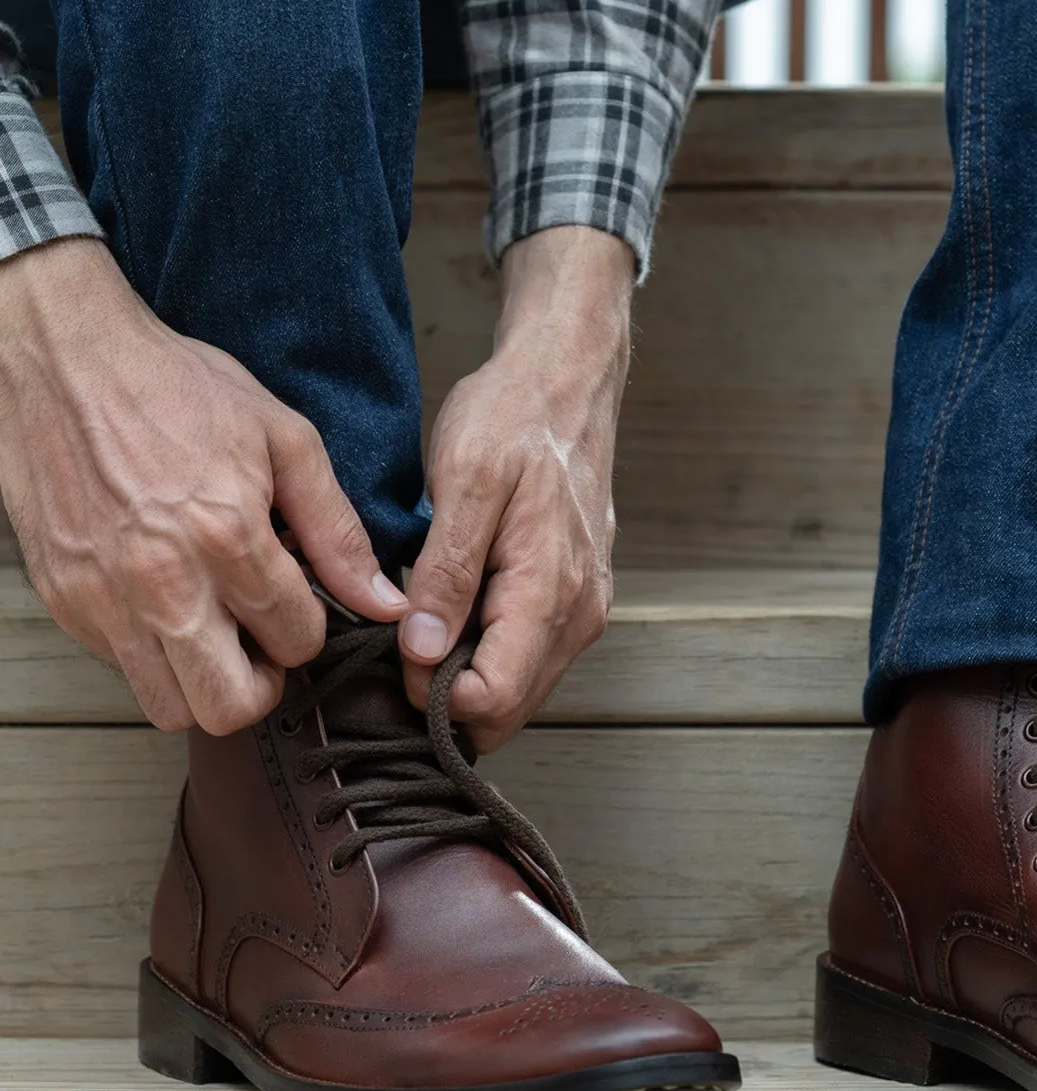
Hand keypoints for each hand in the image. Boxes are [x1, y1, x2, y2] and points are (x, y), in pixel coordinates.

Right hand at [0, 236, 406, 733]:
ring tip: (217, 629)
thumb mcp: (284, 439)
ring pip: (169, 708)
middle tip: (265, 643)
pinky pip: (120, 669)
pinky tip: (168, 602)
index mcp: (226, 534)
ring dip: (205, 682)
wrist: (62, 359)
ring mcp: (103, 598)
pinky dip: (153, 655)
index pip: (295, 641)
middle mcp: (161, 580)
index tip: (300, 602)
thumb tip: (385, 600)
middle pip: (230, 707)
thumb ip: (337, 531)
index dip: (309, 629)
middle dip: (263, 684)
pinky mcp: (63, 602)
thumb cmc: (176, 388)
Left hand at [399, 225, 632, 750]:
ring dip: (469, 678)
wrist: (566, 381)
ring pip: (522, 687)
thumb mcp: (465, 482)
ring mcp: (585, 607)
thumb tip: (423, 654)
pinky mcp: (579, 596)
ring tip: (425, 628)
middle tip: (399, 650)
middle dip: (450, 700)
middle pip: (510, 709)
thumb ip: (448, 574)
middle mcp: (579, 613)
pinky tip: (458, 612)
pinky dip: (490, 652)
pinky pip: (532, 655)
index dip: (433, 696)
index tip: (396, 658)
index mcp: (550, 590)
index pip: (494, 699)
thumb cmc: (515, 418)